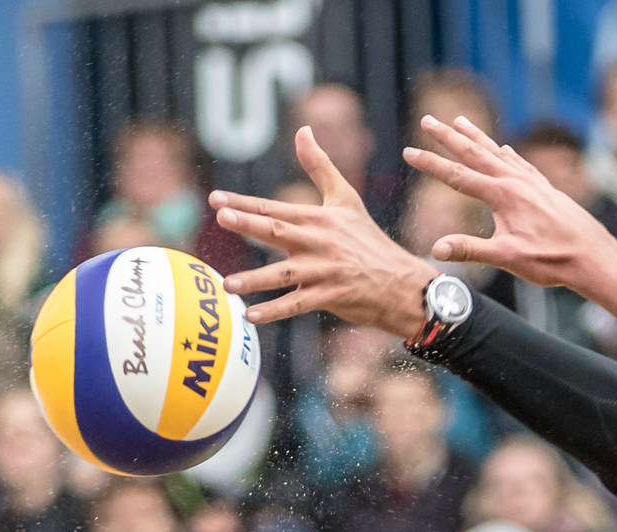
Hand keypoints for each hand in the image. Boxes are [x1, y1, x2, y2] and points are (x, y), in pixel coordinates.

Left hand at [209, 126, 436, 336]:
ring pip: (284, 275)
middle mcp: (319, 242)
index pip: (275, 209)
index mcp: (318, 219)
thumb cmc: (368, 240)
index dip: (245, 203)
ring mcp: (325, 271)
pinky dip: (274, 311)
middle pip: (278, 232)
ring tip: (228, 283)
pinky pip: (297, 304)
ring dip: (255, 279)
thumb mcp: (346, 199)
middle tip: (222, 218)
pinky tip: (251, 316)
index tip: (216, 199)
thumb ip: (320, 165)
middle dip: (249, 224)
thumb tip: (303, 130)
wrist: (400, 282)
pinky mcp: (331, 296)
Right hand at [404, 115, 616, 313]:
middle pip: (475, 153)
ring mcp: (532, 182)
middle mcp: (516, 181)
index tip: (407, 152)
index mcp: (503, 195)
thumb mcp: (508, 258)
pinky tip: (505, 149)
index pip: (457, 175)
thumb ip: (471, 250)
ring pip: (498, 152)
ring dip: (476, 137)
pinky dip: (507, 153)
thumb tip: (436, 249)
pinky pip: (520, 163)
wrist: (593, 256)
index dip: (430, 164)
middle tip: (427, 120)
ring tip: (459, 121)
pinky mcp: (546, 188)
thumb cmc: (552, 261)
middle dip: (448, 137)